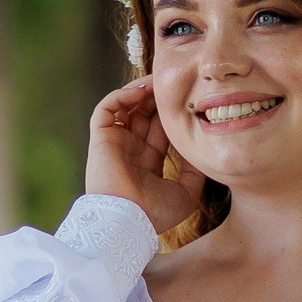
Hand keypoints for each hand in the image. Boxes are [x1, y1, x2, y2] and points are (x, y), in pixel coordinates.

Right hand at [84, 78, 204, 235]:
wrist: (128, 221)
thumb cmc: (155, 213)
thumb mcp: (186, 193)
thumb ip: (195, 172)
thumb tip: (200, 150)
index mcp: (147, 162)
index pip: (159, 129)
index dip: (170, 113)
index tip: (188, 100)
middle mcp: (130, 150)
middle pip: (143, 114)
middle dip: (156, 98)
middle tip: (173, 84)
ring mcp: (114, 143)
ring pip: (124, 107)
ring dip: (139, 92)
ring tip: (156, 81)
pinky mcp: (101, 138)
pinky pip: (106, 108)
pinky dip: (121, 95)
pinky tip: (140, 91)